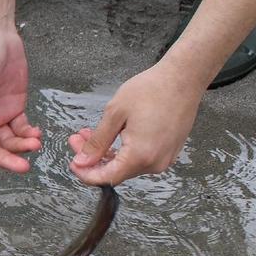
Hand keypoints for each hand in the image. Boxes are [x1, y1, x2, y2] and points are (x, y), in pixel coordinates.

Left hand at [68, 62, 205, 185]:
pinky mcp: (168, 151)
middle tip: (77, 138)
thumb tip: (82, 161)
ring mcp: (164, 158)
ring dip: (106, 153)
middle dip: (93, 158)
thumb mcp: (115, 114)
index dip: (85, 173)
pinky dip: (122, 150)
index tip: (73, 161)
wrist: (183, 78)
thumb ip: (97, 142)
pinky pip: (140, 158)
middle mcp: (155, 163)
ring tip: (89, 133)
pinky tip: (112, 134)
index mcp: (140, 156)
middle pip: (115, 172)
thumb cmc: (151, 90)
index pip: (106, 178)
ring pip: (126, 165)